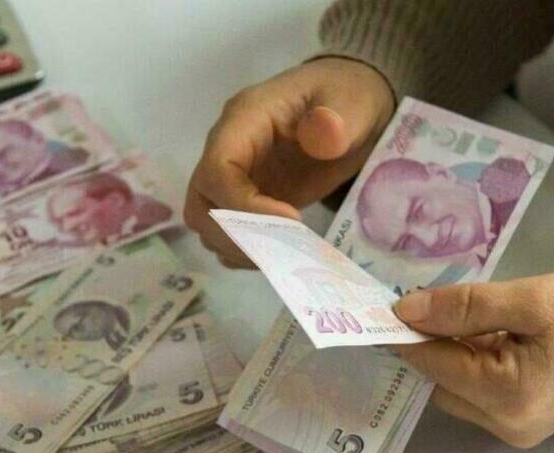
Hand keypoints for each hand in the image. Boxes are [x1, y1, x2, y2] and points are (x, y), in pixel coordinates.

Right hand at [185, 57, 394, 267]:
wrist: (352, 105)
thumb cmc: (349, 97)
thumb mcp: (352, 102)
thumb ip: (337, 119)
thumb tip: (321, 134)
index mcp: (245, 119)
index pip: (217, 169)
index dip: (243, 205)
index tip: (292, 218)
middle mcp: (228, 148)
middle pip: (201, 201)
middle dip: (234, 234)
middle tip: (281, 247)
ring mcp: (235, 175)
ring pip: (206, 221)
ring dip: (238, 246)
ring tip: (284, 252)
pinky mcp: (248, 198)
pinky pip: (225, 231)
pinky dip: (245, 250)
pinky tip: (280, 253)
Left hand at [393, 268, 553, 447]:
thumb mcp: (529, 299)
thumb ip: (464, 306)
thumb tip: (407, 311)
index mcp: (508, 397)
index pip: (434, 364)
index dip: (406, 334)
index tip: (383, 307)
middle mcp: (506, 423)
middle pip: (441, 380)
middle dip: (428, 343)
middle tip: (421, 303)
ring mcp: (515, 426)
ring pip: (456, 387)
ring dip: (449, 351)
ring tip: (451, 313)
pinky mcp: (522, 417)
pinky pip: (478, 390)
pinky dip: (470, 361)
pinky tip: (474, 331)